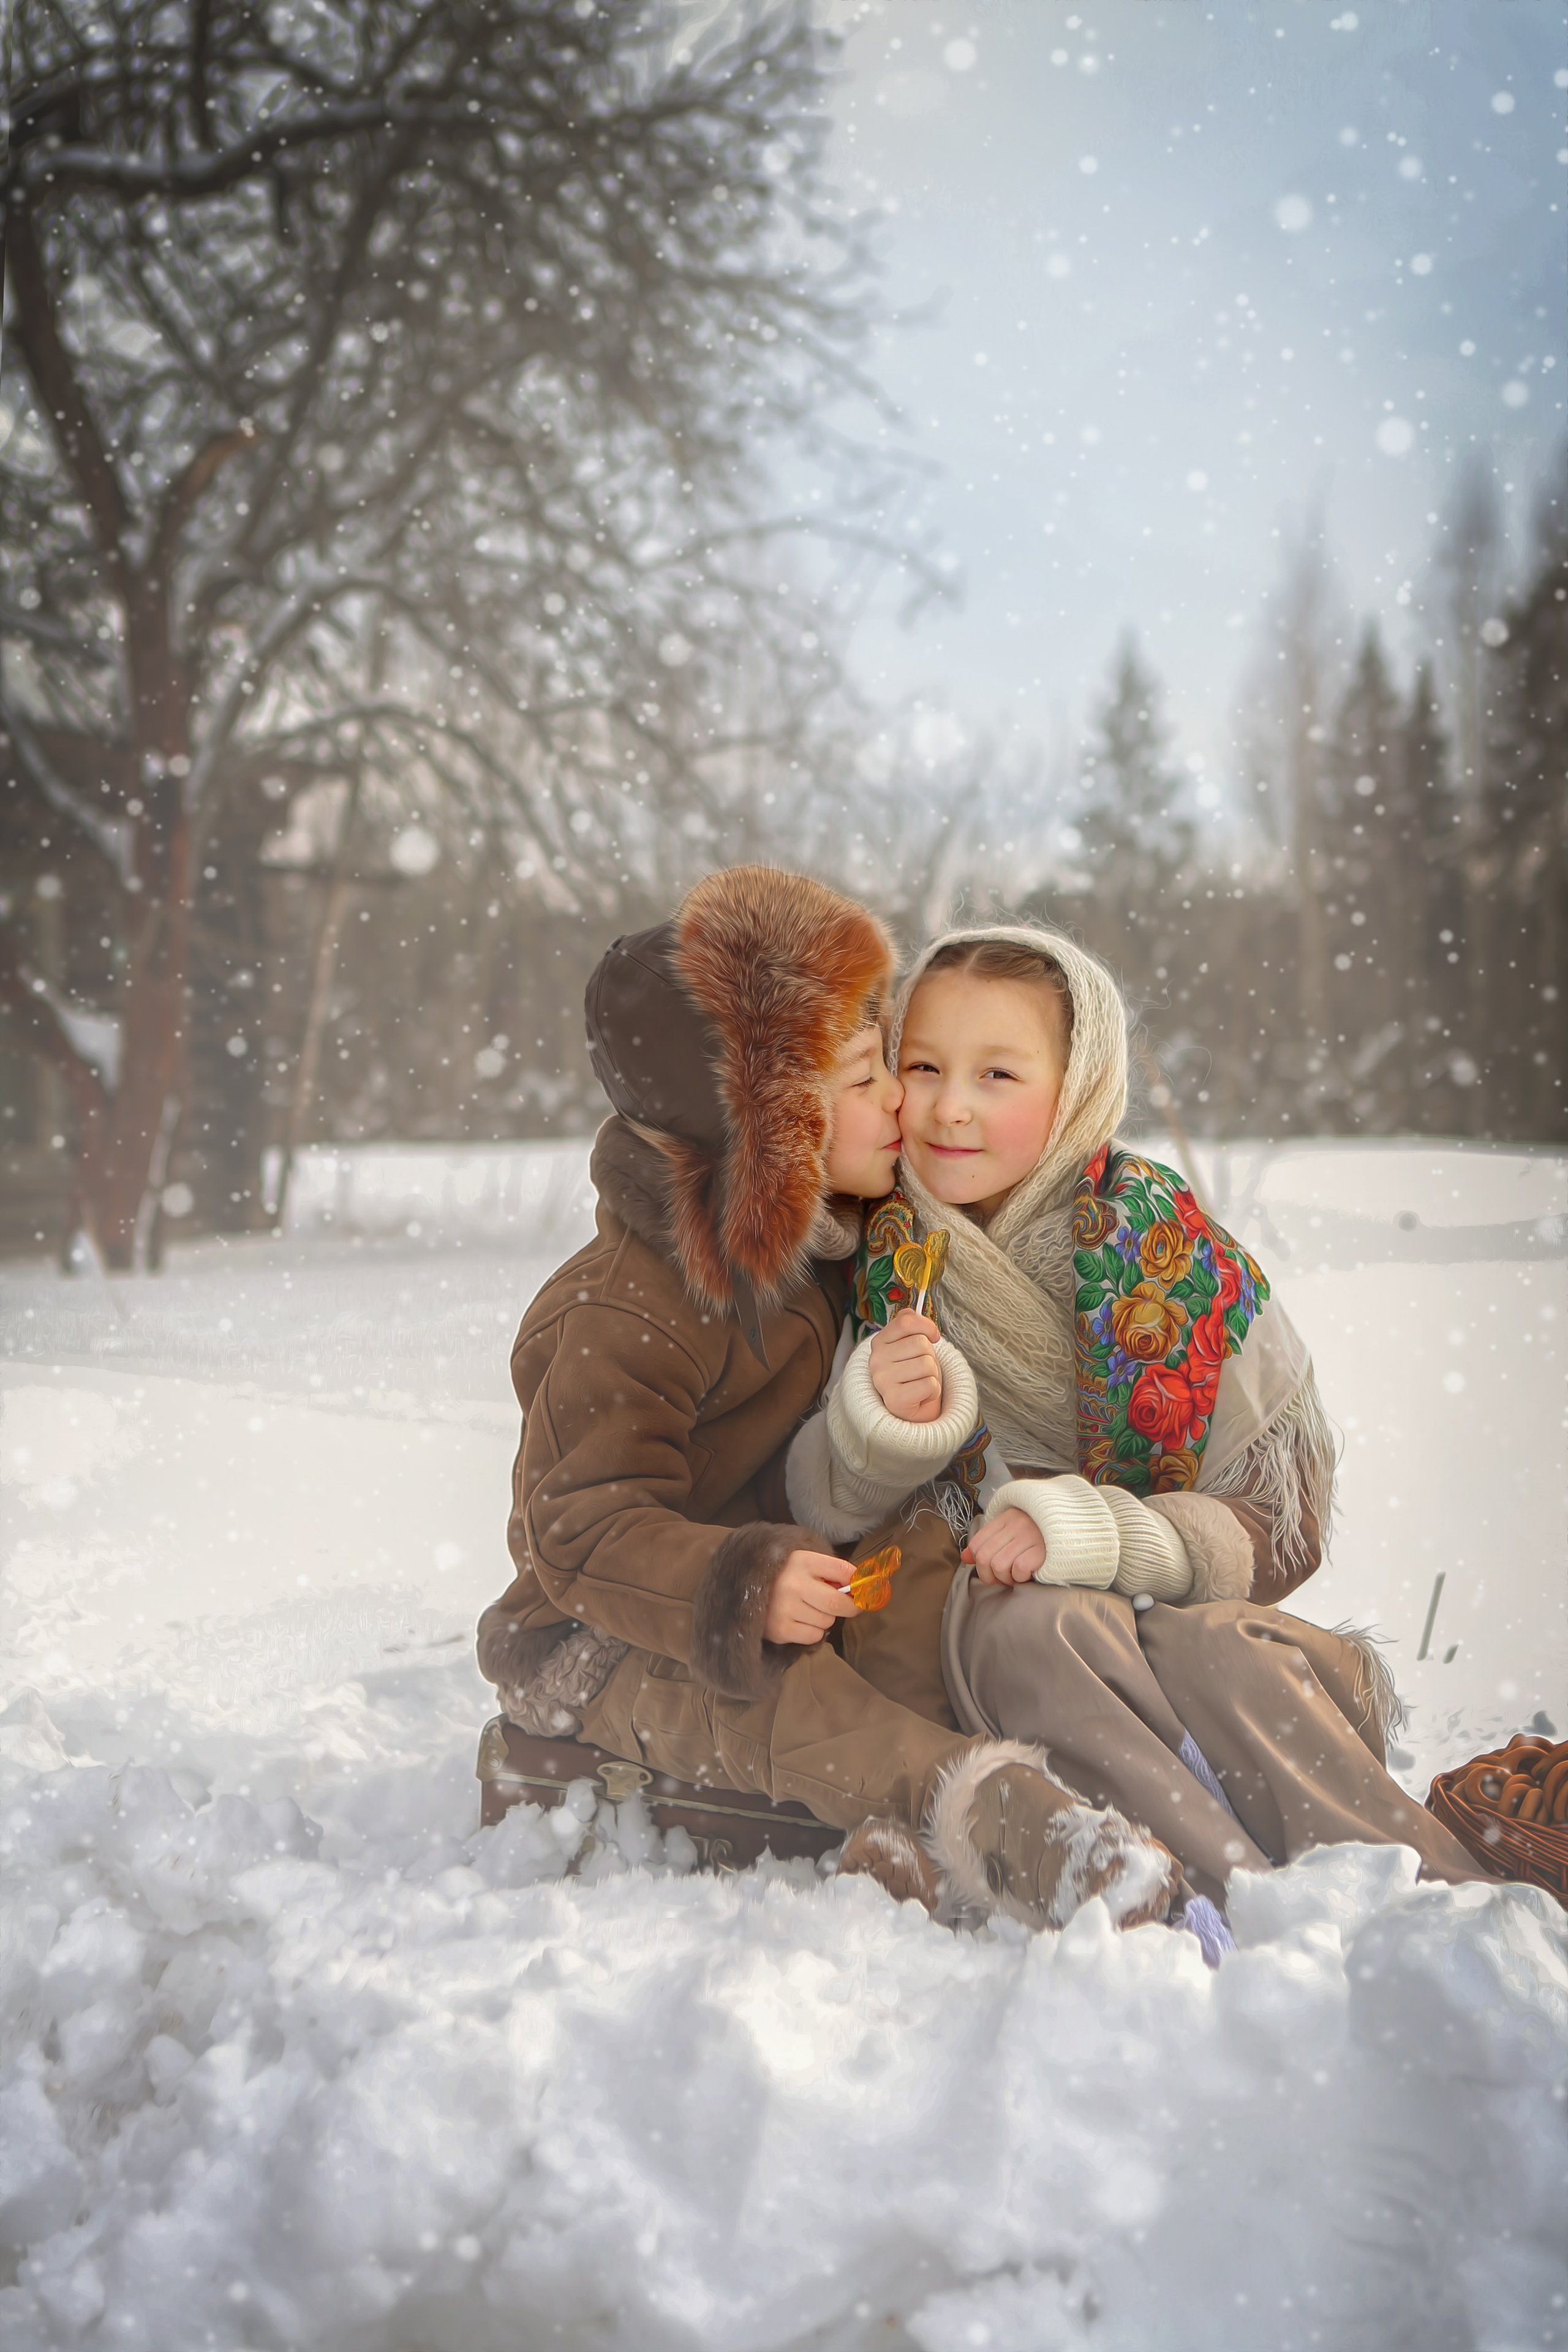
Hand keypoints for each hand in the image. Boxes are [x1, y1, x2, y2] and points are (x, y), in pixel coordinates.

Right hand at [764, 1549, 863, 1644]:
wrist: (744, 1590)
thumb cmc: (782, 1576)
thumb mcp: (803, 1564)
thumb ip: (830, 1572)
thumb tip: (858, 1588)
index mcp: (801, 1561)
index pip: (842, 1569)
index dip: (857, 1581)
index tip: (861, 1589)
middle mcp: (792, 1583)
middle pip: (837, 1602)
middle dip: (850, 1607)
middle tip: (852, 1606)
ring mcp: (785, 1608)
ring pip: (827, 1621)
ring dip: (824, 1618)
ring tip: (808, 1609)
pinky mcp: (780, 1629)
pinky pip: (814, 1636)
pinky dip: (812, 1632)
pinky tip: (799, 1621)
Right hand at [869, 1309, 942, 1423]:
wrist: (911, 1410)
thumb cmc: (913, 1375)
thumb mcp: (910, 1345)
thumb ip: (908, 1324)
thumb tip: (914, 1311)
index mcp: (879, 1343)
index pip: (906, 1321)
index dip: (926, 1326)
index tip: (933, 1337)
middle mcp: (876, 1360)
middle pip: (921, 1344)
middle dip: (930, 1356)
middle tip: (920, 1370)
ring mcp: (882, 1380)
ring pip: (927, 1364)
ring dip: (932, 1375)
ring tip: (920, 1383)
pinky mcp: (894, 1400)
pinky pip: (929, 1384)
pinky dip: (932, 1391)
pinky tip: (921, 1396)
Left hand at [963, 1506, 1045, 1586]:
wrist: (1077, 1529)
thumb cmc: (1043, 1535)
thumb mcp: (1014, 1531)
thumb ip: (989, 1542)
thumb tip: (966, 1557)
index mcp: (1006, 1517)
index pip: (977, 1544)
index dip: (979, 1564)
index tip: (991, 1571)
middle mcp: (1016, 1523)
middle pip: (984, 1558)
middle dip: (990, 1576)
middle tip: (1004, 1579)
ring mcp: (1030, 1535)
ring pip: (999, 1565)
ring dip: (1006, 1578)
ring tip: (1017, 1577)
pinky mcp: (1044, 1549)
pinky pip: (1019, 1569)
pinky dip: (1021, 1577)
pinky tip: (1030, 1574)